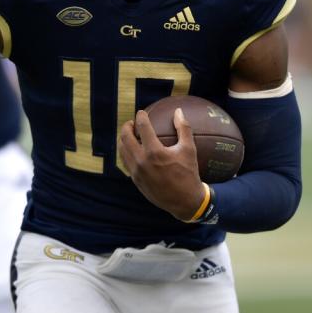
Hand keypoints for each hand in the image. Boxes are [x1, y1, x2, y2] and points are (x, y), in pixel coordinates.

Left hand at [119, 107, 206, 221]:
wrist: (185, 201)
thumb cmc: (189, 173)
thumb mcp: (189, 149)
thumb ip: (183, 128)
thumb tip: (178, 111)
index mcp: (154, 152)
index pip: (142, 127)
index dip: (140, 117)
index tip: (141, 112)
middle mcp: (142, 161)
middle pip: (125, 138)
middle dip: (127, 127)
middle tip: (132, 123)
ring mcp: (136, 172)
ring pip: (122, 151)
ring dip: (123, 140)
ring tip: (130, 135)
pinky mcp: (135, 180)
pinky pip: (126, 163)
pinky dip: (126, 153)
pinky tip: (132, 151)